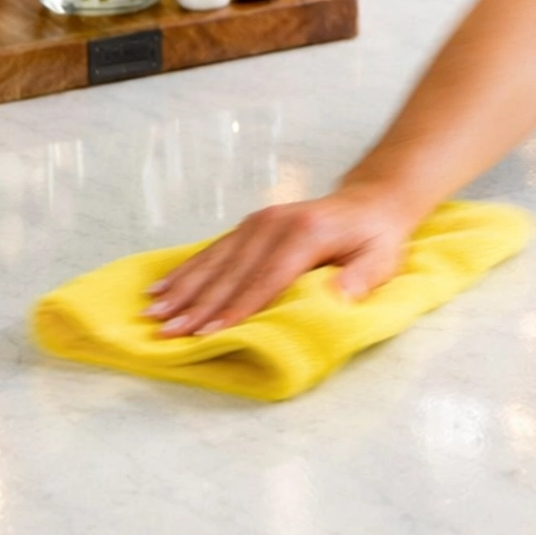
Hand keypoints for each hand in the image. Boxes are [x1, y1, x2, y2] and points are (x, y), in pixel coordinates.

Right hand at [146, 186, 421, 334]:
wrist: (370, 201)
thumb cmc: (375, 239)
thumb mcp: (381, 261)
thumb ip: (360, 280)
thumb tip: (336, 298)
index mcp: (306, 235)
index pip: (266, 279)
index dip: (237, 308)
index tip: (208, 333)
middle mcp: (276, 224)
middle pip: (232, 272)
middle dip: (198, 305)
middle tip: (168, 332)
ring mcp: (260, 222)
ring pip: (216, 260)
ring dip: (184, 287)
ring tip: (154, 312)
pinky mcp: (251, 224)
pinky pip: (214, 250)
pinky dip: (187, 269)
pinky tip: (163, 285)